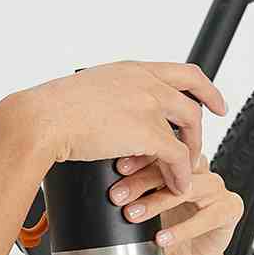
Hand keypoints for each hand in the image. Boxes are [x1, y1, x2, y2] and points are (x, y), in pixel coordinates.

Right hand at [26, 60, 228, 199]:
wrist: (42, 119)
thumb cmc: (49, 111)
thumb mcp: (85, 94)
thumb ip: (105, 100)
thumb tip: (101, 113)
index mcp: (130, 70)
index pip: (179, 71)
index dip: (202, 87)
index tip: (211, 100)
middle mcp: (145, 81)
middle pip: (193, 97)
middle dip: (204, 121)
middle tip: (202, 139)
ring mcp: (149, 104)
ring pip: (189, 126)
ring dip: (191, 150)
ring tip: (183, 169)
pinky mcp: (148, 131)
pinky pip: (177, 156)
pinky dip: (180, 173)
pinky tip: (176, 184)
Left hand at [106, 143, 243, 254]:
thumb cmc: (166, 228)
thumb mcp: (144, 205)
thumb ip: (131, 190)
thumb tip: (100, 182)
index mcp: (180, 162)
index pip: (161, 151)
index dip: (139, 159)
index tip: (117, 169)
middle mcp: (200, 171)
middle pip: (174, 167)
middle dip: (142, 182)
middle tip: (118, 195)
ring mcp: (217, 188)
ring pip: (189, 189)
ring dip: (158, 202)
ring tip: (133, 215)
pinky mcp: (230, 209)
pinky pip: (206, 217)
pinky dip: (182, 229)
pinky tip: (161, 238)